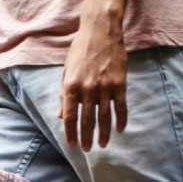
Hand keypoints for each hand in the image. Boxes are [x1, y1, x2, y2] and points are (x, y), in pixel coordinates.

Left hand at [59, 18, 127, 150]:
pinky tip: (120, 130)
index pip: (69, 116)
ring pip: (105, 117)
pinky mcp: (120, 84)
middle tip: (87, 149)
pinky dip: (121, 121)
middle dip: (86, 137)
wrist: (100, 32)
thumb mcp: (66, 71)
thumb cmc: (80, 51)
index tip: (71, 144)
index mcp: (71, 85)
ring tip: (103, 144)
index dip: (70, 132)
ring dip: (104, 133)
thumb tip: (61, 115)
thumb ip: (64, 94)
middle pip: (87, 120)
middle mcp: (87, 89)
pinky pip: (121, 107)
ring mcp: (105, 87)